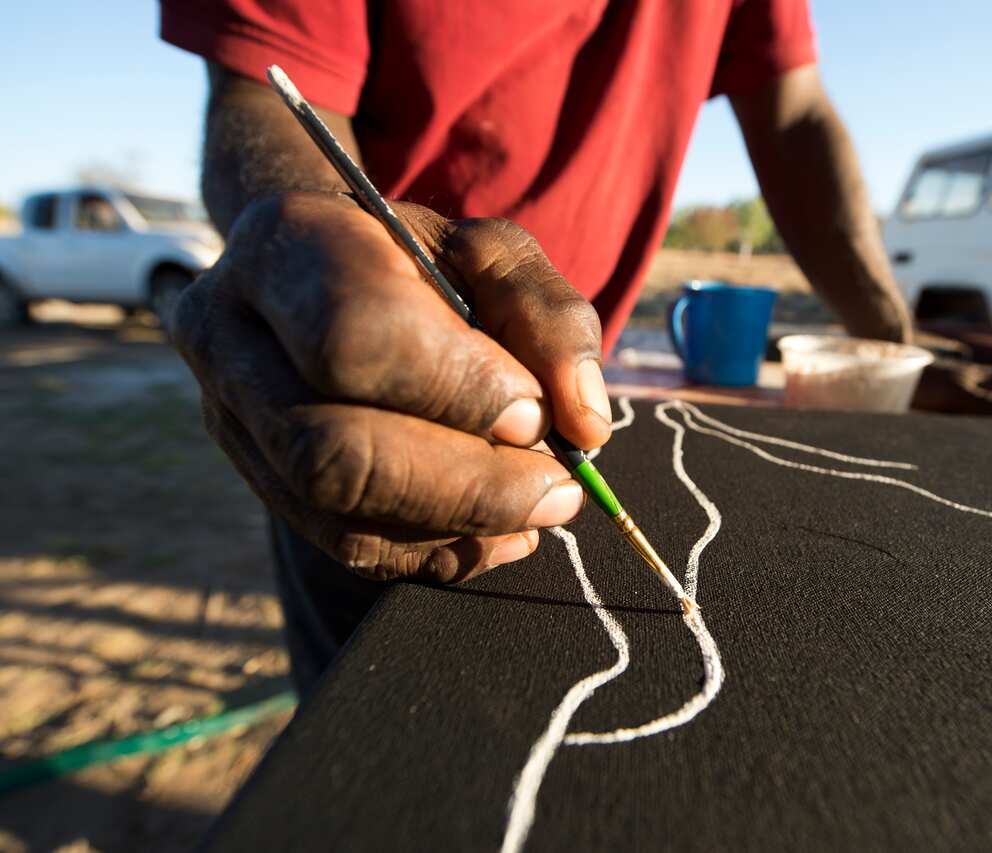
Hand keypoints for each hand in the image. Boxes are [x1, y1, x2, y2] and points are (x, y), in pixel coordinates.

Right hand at [172, 192, 612, 582]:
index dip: (454, 389)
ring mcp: (231, 417)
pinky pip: (344, 546)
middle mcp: (228, 333)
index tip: (533, 410)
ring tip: (540, 505)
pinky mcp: (260, 481)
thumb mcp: (493, 254)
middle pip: (333, 448)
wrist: (322, 273)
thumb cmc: (416, 260)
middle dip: (466, 483)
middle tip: (558, 486)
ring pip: (335, 509)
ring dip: (458, 523)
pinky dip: (436, 551)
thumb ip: (550, 318)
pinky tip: (497, 531)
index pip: (353, 336)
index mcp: (285, 241)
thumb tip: (582, 422)